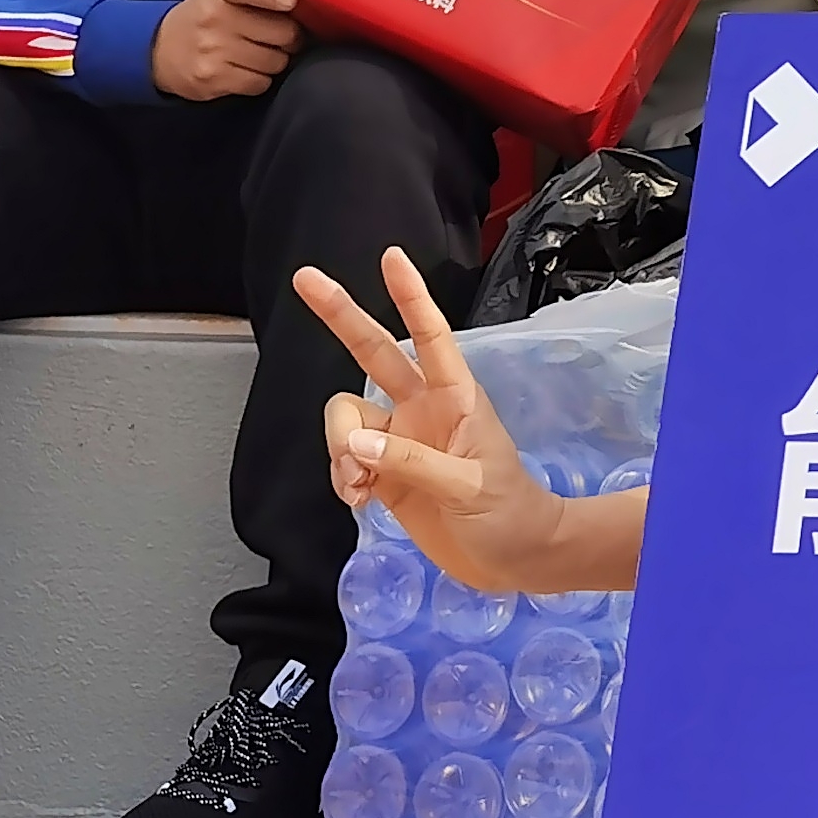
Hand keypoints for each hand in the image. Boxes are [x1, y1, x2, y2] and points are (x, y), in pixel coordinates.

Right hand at [152, 0, 299, 99]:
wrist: (160, 50)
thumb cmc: (206, 15)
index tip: (290, 1)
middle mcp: (215, 18)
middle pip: (282, 32)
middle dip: (290, 37)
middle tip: (281, 36)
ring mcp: (213, 50)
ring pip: (276, 61)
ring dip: (276, 60)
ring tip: (260, 52)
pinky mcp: (212, 79)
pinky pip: (260, 83)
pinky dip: (260, 79)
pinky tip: (246, 69)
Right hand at [297, 246, 637, 593]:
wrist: (514, 560)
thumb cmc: (509, 514)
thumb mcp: (469, 486)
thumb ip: (411, 464)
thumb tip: (356, 446)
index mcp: (455, 397)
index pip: (430, 336)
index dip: (410, 297)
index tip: (391, 257)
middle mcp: (421, 408)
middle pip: (372, 352)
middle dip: (340, 315)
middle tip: (303, 278)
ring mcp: (399, 439)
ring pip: (345, 418)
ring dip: (339, 449)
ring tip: (359, 487)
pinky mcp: (383, 474)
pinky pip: (344, 460)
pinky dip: (342, 478)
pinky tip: (360, 501)